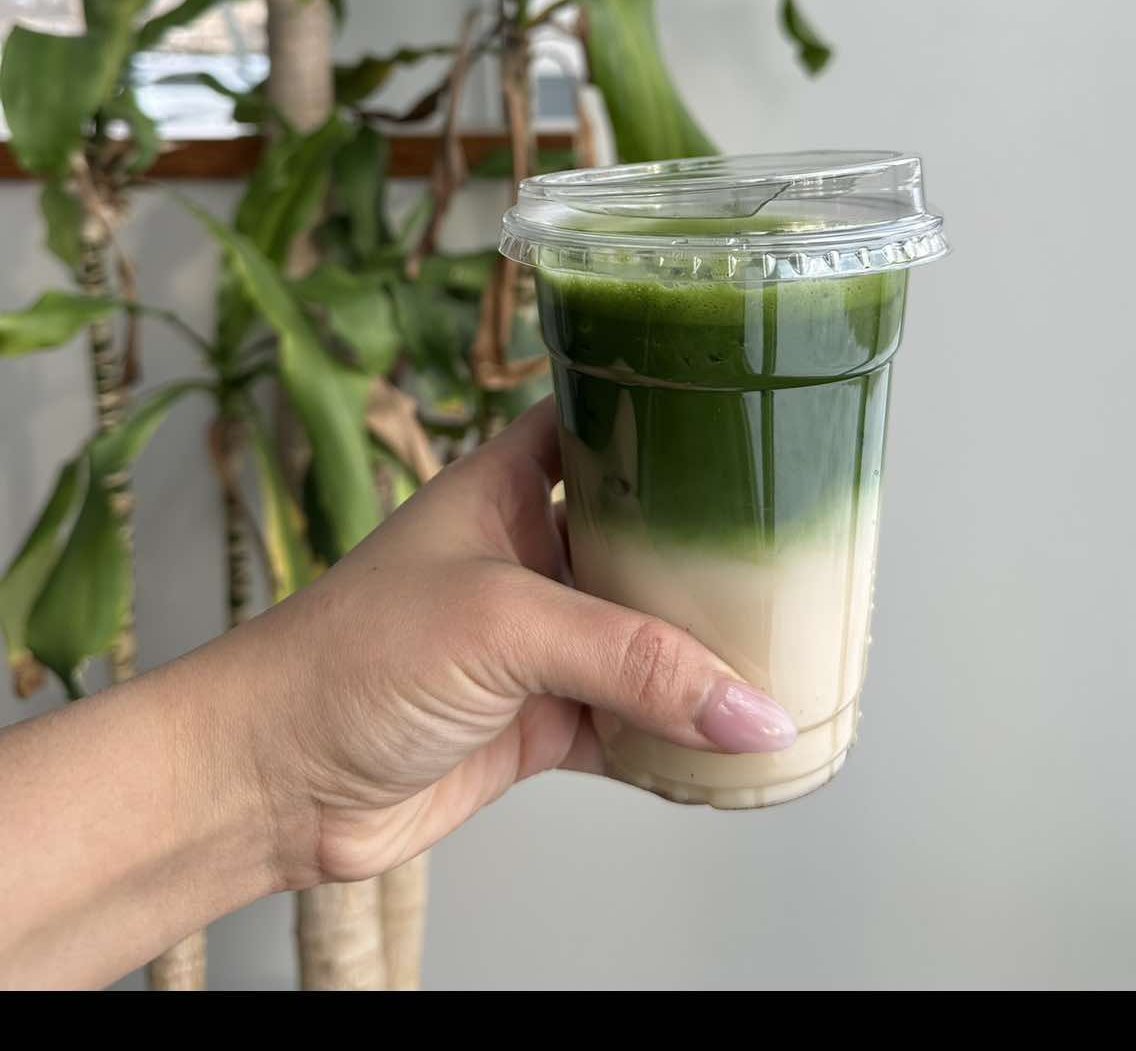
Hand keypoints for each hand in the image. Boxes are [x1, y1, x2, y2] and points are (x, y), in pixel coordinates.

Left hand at [232, 399, 796, 890]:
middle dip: (713, 545)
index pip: (602, 423)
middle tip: (802, 542)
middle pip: (643, 535)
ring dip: (706, 648)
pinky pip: (632, 723)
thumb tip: (748, 704)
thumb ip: (628, 659)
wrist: (275, 780)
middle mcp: (529, 554)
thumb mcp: (499, 624)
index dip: (669, 414)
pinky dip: (682, 735)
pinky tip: (737, 736)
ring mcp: (538, 642)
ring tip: (794, 637)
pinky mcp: (540, 722)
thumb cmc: (347, 658)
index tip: (753, 416)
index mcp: (506, 486)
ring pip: (647, 635)